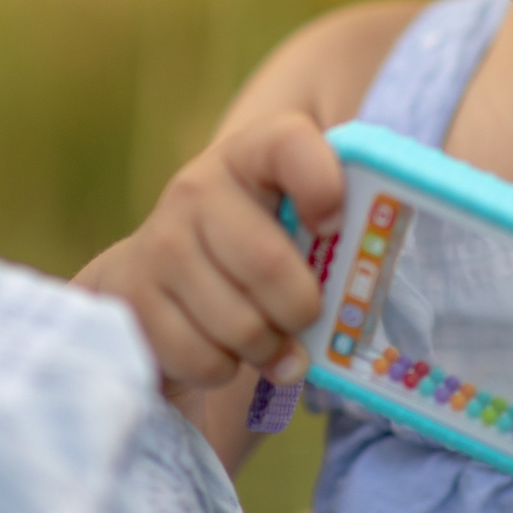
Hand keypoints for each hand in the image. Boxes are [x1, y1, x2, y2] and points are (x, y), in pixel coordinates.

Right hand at [75, 113, 340, 397]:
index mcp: (248, 157)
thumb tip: (381, 261)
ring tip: (262, 338)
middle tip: (303, 318)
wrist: (149, 285)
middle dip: (299, 310)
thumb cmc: (248, 255)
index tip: (332, 225)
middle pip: (270, 264)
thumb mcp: (289, 226)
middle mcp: (195, 188)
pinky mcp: (131, 298)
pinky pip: (204, 358)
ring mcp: (158, 243)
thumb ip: (333, 230)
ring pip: (240, 324)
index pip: (289, 143)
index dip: (321, 184)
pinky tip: (218, 349)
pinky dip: (223, 369)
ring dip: (264, 348)